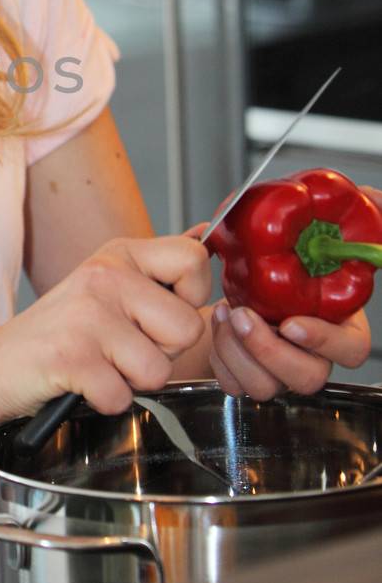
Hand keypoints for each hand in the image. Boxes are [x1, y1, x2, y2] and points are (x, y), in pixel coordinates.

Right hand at [0, 234, 212, 420]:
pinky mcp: (70, 357)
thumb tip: (206, 238)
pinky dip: (105, 402)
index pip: (194, 259)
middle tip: (121, 349)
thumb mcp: (107, 285)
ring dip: (132, 382)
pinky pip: (123, 398)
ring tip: (99, 365)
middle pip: (187, 327)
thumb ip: (157, 271)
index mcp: (119, 255)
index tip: (159, 314)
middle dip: (162, 352)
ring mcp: (86, 316)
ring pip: (157, 370)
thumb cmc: (60, 331)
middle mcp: (104, 276)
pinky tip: (82, 384)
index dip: (191, 298)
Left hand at [207, 179, 379, 398]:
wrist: (241, 281)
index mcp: (338, 326)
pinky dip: (221, 361)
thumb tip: (374, 196)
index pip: (350, 349)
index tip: (293, 323)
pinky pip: (236, 386)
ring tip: (224, 314)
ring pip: (266, 386)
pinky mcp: (248, 376)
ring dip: (239, 352)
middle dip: (269, 351)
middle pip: (306, 377)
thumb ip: (349, 216)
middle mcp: (311, 354)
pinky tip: (216, 328)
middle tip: (243, 316)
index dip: (325, 341)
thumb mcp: (312, 234)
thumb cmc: (284, 261)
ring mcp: (280, 370)